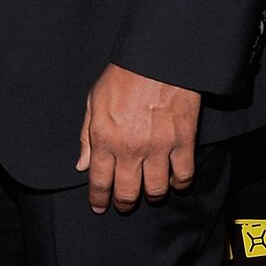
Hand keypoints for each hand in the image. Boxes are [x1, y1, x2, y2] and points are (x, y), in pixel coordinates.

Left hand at [77, 65, 201, 212]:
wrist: (159, 58)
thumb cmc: (123, 76)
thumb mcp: (94, 100)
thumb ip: (86, 136)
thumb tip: (82, 165)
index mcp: (104, 138)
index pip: (99, 181)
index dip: (99, 198)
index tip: (100, 206)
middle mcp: (130, 148)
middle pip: (126, 193)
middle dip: (123, 203)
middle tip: (124, 204)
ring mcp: (158, 147)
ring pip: (155, 190)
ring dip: (151, 196)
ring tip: (150, 193)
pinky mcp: (183, 141)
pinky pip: (183, 175)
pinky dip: (179, 183)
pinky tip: (174, 181)